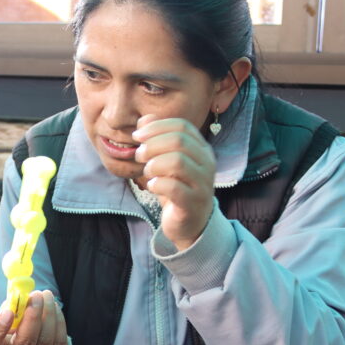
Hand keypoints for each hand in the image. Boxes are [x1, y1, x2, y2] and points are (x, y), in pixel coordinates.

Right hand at [0, 290, 66, 344]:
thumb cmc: (13, 333)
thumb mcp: (4, 323)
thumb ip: (9, 309)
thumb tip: (21, 294)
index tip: (7, 311)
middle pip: (26, 341)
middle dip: (33, 315)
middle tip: (36, 295)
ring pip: (46, 339)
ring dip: (48, 313)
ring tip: (47, 295)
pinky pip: (60, 340)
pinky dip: (58, 320)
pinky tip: (54, 307)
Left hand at [133, 114, 215, 249]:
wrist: (189, 224)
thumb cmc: (175, 188)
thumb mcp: (165, 161)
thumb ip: (156, 139)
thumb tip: (143, 120)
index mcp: (201, 149)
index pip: (182, 125)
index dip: (157, 126)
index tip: (138, 135)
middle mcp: (207, 163)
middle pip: (179, 141)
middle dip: (152, 145)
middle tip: (139, 155)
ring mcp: (203, 183)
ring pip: (178, 162)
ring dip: (154, 164)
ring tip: (147, 172)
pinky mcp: (194, 203)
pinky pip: (175, 187)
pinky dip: (158, 184)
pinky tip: (153, 186)